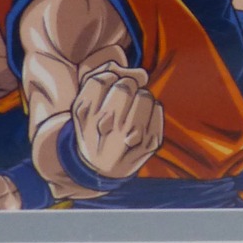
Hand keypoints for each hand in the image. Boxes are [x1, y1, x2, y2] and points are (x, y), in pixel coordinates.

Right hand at [71, 63, 163, 178]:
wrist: (101, 168)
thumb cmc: (95, 125)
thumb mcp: (86, 103)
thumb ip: (105, 75)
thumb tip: (143, 74)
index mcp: (84, 116)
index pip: (101, 80)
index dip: (108, 78)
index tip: (106, 90)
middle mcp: (104, 131)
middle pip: (125, 86)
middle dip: (127, 85)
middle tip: (122, 98)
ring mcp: (128, 141)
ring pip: (144, 96)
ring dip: (141, 96)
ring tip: (133, 110)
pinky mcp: (150, 145)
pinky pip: (158, 108)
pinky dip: (152, 109)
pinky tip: (142, 122)